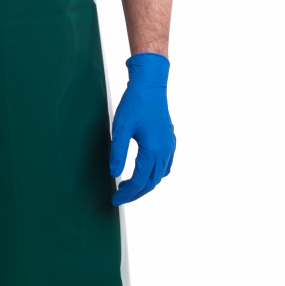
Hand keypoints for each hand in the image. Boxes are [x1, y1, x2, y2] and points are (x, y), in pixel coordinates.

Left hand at [109, 53, 175, 205]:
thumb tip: (114, 173)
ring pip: (159, 176)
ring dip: (145, 185)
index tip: (115, 199)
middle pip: (151, 182)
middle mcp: (164, 150)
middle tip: (120, 197)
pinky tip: (144, 173)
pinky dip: (155, 174)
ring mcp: (169, 146)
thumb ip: (118, 152)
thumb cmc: (135, 103)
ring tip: (129, 188)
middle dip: (135, 193)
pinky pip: (165, 166)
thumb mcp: (120, 127)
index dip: (127, 193)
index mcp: (152, 149)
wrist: (150, 86)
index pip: (139, 181)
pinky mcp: (170, 141)